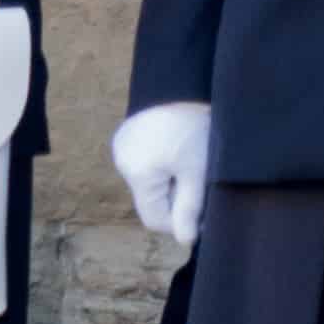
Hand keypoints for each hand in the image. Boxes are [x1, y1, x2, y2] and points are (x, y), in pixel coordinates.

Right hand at [113, 100, 212, 246]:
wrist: (183, 82)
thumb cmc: (194, 127)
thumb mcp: (198, 171)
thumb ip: (190, 209)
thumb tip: (186, 242)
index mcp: (138, 174)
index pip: (156, 220)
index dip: (180, 220)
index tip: (201, 207)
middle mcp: (122, 163)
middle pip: (151, 201)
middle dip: (175, 197)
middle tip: (197, 179)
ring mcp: (121, 148)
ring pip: (149, 183)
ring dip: (168, 180)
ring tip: (187, 158)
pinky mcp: (126, 137)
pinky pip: (144, 164)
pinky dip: (160, 164)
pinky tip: (175, 148)